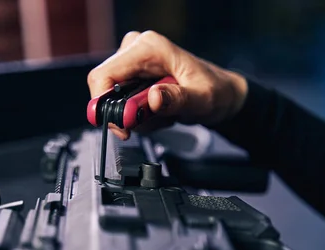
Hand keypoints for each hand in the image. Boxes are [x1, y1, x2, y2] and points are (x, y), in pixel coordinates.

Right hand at [87, 30, 247, 139]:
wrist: (221, 93)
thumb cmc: (214, 91)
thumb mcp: (202, 99)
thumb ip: (178, 99)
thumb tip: (154, 98)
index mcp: (149, 48)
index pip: (103, 76)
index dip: (105, 106)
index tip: (124, 127)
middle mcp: (136, 49)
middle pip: (106, 90)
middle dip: (128, 114)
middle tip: (156, 120)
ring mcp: (132, 62)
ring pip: (115, 100)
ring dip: (137, 116)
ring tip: (163, 114)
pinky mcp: (133, 75)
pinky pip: (123, 102)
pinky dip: (140, 114)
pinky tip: (159, 111)